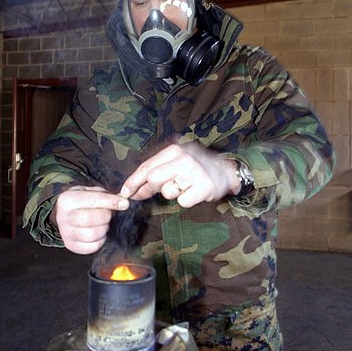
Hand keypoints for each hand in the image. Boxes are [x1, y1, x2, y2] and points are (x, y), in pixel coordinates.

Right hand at [55, 185, 128, 253]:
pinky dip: (100, 240)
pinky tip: (99, 233)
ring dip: (103, 229)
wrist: (65, 215)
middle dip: (106, 217)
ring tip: (103, 224)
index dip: (111, 202)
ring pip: (92, 235)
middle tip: (108, 214)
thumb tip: (122, 202)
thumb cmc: (81, 202)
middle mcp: (63, 217)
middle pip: (90, 219)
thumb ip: (104, 195)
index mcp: (67, 200)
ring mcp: (66, 233)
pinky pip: (92, 247)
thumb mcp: (89, 192)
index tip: (125, 204)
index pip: (92, 200)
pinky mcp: (71, 245)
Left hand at [120, 143, 240, 207]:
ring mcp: (194, 172)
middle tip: (161, 190)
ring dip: (173, 193)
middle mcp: (184, 158)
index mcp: (174, 149)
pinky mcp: (204, 186)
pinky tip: (194, 192)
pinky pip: (182, 201)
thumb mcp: (175, 162)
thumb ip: (154, 172)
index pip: (146, 167)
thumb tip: (132, 191)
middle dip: (152, 188)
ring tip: (185, 186)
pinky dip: (186, 200)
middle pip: (153, 179)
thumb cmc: (195, 167)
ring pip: (167, 192)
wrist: (227, 171)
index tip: (124, 193)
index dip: (132, 182)